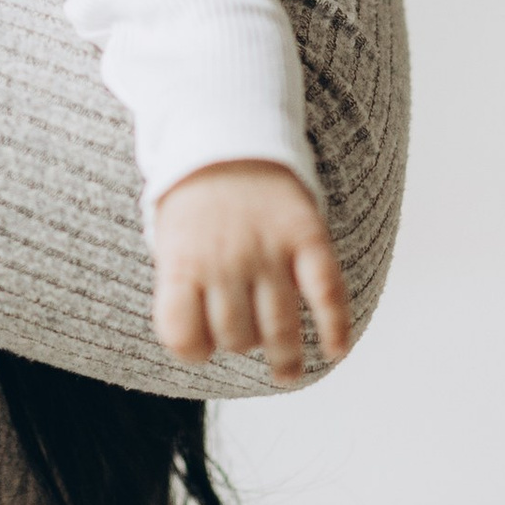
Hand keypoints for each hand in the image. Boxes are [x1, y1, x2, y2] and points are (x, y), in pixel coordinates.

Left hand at [150, 160, 353, 386]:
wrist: (226, 131)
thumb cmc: (194, 198)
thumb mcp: (168, 240)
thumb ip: (180, 286)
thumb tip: (198, 343)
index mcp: (182, 263)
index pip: (183, 336)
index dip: (194, 350)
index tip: (203, 348)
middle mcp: (225, 261)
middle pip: (235, 337)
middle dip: (239, 344)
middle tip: (246, 339)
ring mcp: (268, 250)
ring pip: (279, 327)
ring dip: (286, 358)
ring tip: (287, 373)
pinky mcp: (306, 236)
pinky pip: (326, 292)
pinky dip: (336, 326)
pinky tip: (336, 348)